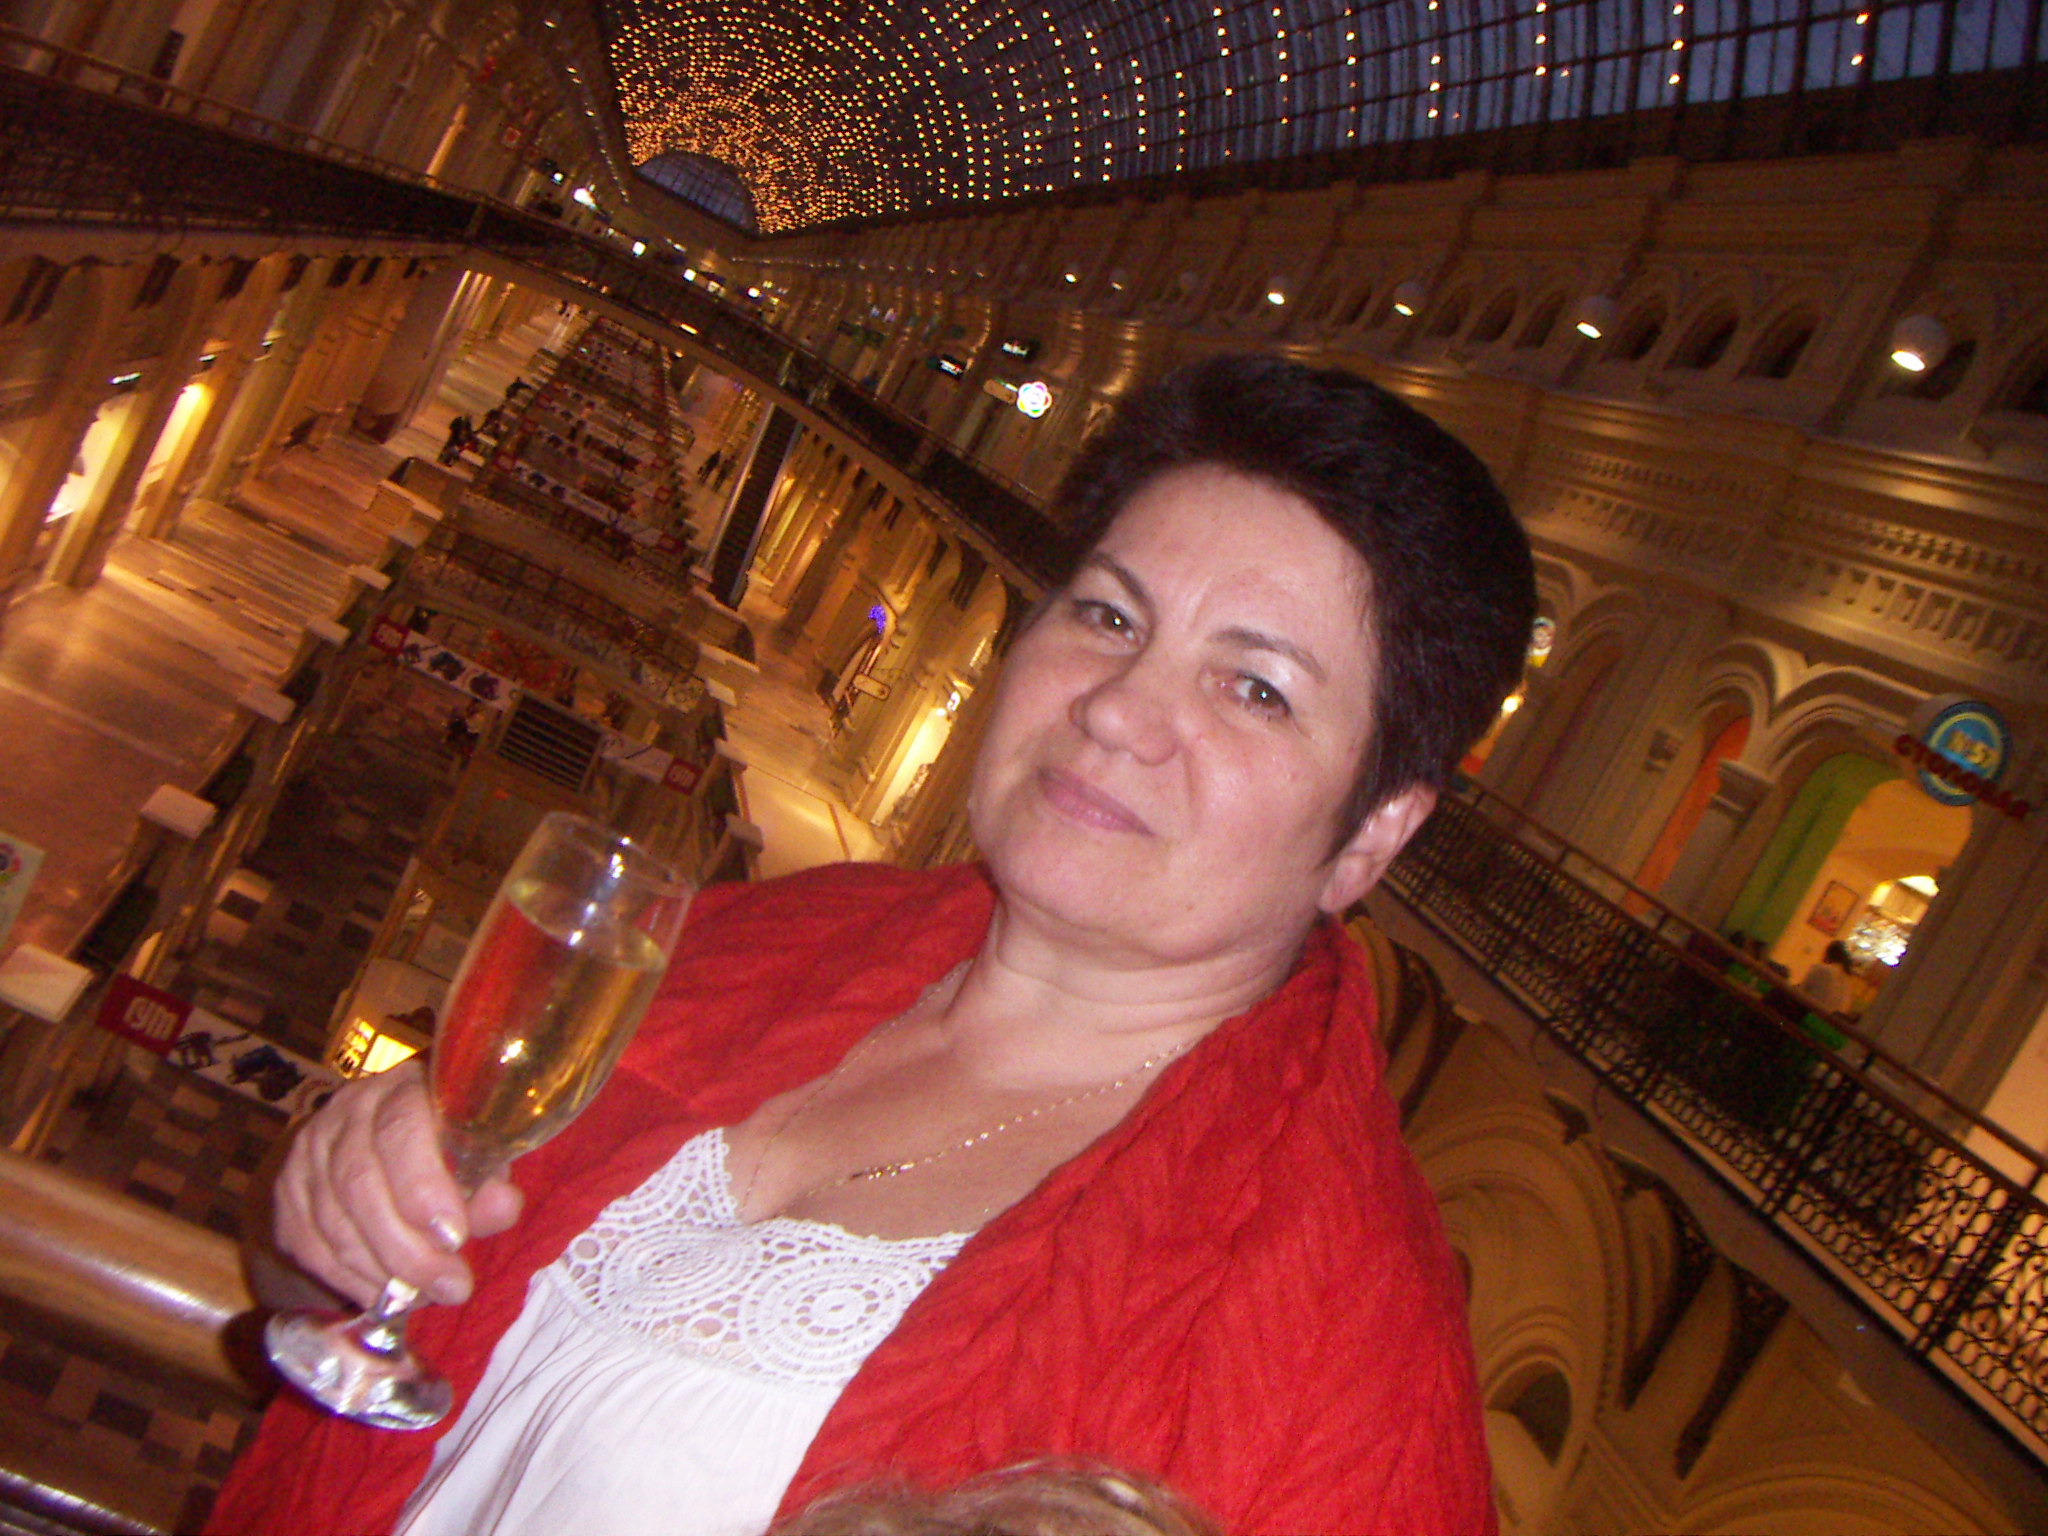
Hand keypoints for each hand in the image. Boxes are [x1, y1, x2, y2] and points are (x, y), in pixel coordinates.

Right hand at [270, 1060, 523, 1309]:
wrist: (374, 1143)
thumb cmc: (443, 1146)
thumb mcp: (476, 1152)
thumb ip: (488, 1181)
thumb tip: (502, 1206)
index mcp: (399, 1088)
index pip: (399, 1129)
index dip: (424, 1186)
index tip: (455, 1236)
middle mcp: (342, 1114)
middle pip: (360, 1184)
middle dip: (408, 1247)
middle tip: (453, 1286)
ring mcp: (306, 1156)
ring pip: (334, 1224)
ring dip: (385, 1272)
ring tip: (431, 1296)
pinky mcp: (286, 1198)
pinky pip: (312, 1250)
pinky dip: (353, 1280)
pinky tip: (388, 1296)